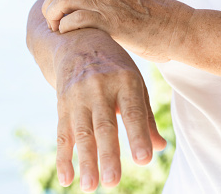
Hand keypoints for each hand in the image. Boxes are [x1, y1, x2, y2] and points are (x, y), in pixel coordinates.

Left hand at [41, 0, 193, 61]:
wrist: (178, 28)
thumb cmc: (155, 24)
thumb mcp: (128, 6)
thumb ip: (110, 6)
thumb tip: (94, 21)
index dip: (56, 0)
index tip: (56, 18)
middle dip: (50, 8)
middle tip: (52, 26)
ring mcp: (108, 1)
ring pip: (64, 0)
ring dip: (54, 17)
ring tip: (58, 31)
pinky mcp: (112, 19)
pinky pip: (77, 18)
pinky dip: (66, 28)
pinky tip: (71, 37)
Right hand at [52, 29, 166, 191]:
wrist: (77, 40)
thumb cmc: (114, 66)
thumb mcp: (134, 82)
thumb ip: (144, 115)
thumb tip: (159, 147)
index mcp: (124, 80)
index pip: (132, 111)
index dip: (138, 135)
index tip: (144, 159)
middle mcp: (99, 87)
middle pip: (104, 125)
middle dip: (108, 155)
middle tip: (113, 182)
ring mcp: (77, 96)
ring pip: (81, 132)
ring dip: (85, 161)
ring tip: (91, 187)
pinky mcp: (62, 104)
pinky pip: (61, 133)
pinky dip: (63, 157)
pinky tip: (68, 178)